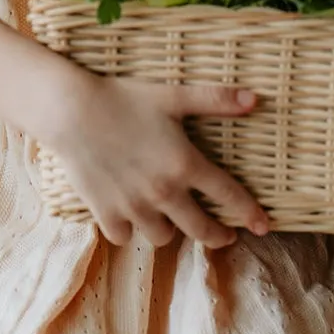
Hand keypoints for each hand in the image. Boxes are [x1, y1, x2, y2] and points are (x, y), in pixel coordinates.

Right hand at [46, 72, 270, 247]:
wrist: (68, 110)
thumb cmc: (122, 98)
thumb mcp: (172, 95)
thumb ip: (215, 100)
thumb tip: (256, 100)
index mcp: (185, 165)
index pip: (230, 196)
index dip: (250, 213)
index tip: (264, 227)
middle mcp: (164, 193)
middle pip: (201, 231)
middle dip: (218, 236)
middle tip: (224, 235)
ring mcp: (134, 207)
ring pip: (163, 237)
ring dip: (169, 230)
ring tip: (169, 217)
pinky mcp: (106, 214)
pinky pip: (125, 237)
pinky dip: (128, 230)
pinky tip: (130, 216)